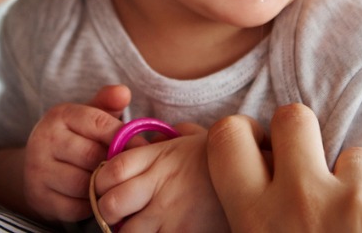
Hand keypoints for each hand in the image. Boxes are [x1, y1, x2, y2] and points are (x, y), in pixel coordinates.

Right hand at [22, 85, 130, 221]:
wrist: (39, 166)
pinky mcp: (39, 197)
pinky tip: (95, 196)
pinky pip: (75, 206)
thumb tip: (124, 92)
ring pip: (83, 183)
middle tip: (129, 170)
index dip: (123, 137)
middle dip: (113, 163)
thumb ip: (108, 103)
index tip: (142, 147)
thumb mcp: (90, 116)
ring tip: (112, 182)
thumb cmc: (76, 138)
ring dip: (101, 185)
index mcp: (59, 115)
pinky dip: (90, 205)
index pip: (98, 123)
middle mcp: (43, 140)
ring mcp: (38, 170)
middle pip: (92, 156)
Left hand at [93, 123, 228, 231]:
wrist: (261, 175)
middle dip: (108, 213)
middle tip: (119, 214)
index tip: (108, 188)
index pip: (109, 171)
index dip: (100, 183)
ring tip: (141, 227)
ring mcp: (171, 213)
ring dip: (128, 232)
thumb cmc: (224, 158)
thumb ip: (163, 138)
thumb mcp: (193, 139)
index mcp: (159, 156)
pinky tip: (160, 232)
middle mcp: (160, 184)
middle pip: (109, 205)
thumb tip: (140, 140)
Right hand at [207, 103, 361, 232]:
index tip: (260, 156)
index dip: (244, 139)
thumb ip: (244, 209)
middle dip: (306, 140)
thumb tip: (185, 140)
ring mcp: (355, 206)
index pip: (228, 137)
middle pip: (295, 118)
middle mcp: (299, 203)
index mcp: (254, 220)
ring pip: (360, 157)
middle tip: (317, 179)